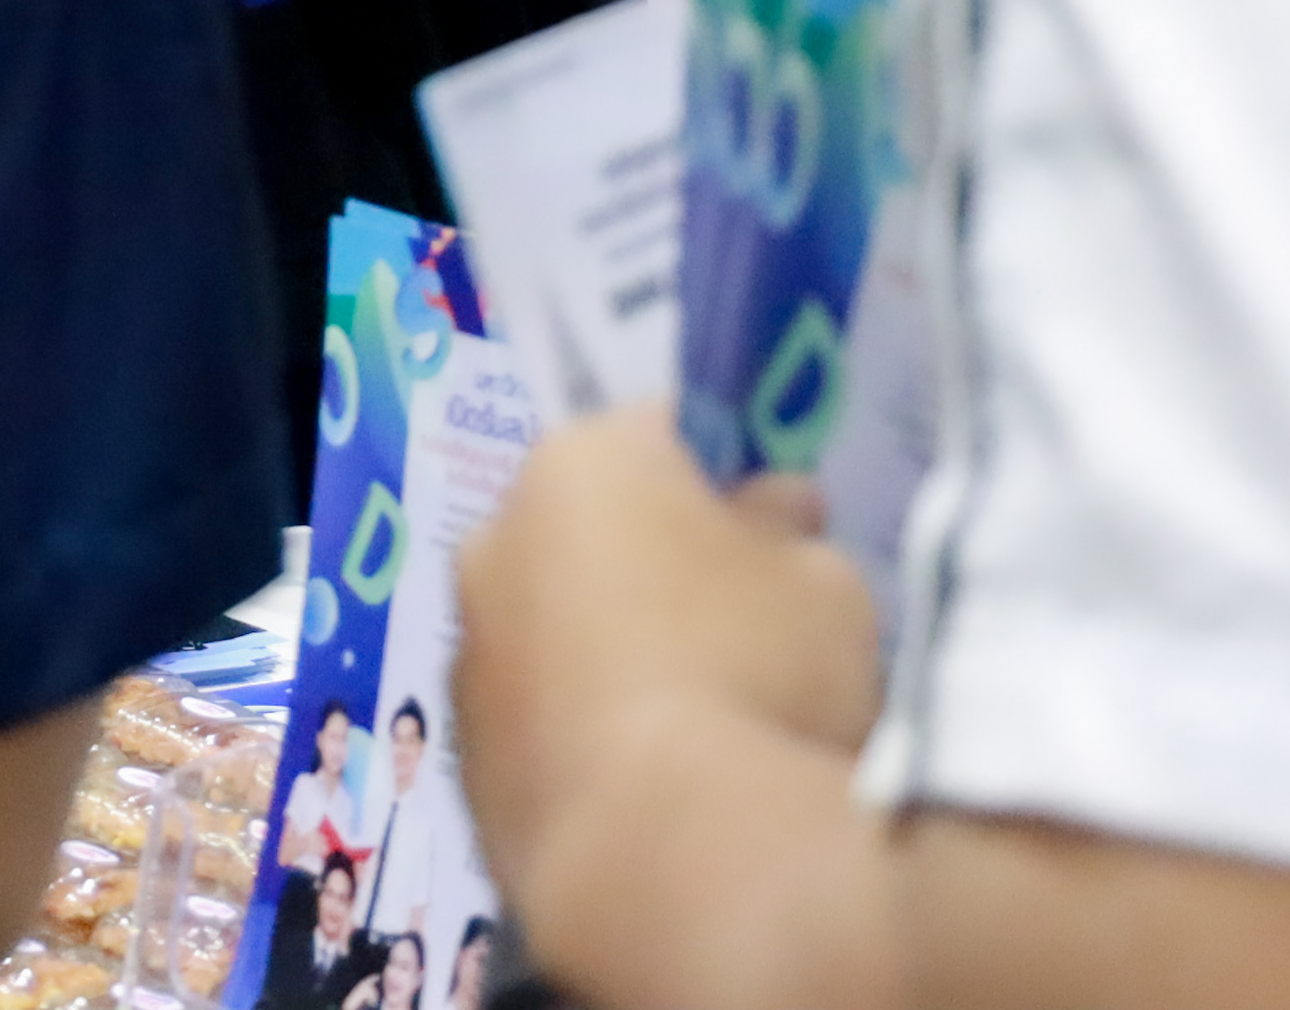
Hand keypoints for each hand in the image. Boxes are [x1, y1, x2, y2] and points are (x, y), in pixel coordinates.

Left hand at [461, 408, 894, 1009]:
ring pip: (554, 625)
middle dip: (656, 560)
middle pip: (593, 528)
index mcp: (581, 462)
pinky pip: (540, 719)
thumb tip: (771, 515)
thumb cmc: (756, 678)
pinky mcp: (462, 763)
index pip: (662, 431)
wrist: (666, 858)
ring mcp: (467, 655)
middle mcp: (496, 540)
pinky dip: (582, 733)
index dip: (727, 471)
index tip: (775, 522)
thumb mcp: (826, 581)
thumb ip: (789, 532)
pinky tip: (650, 786)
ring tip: (697, 721)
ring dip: (608, 649)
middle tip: (740, 622)